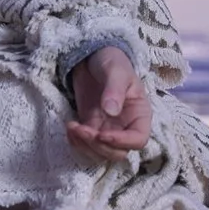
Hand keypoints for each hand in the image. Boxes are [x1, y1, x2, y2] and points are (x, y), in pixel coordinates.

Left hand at [65, 46, 151, 162]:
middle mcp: (125, 127)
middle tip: (82, 129)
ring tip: (72, 128)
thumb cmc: (112, 61)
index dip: (122, 142)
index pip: (138, 140)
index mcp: (139, 115)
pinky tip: (69, 128)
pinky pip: (86, 144)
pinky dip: (77, 142)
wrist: (92, 56)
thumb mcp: (116, 71)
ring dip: (85, 147)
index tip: (102, 134)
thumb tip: (111, 111)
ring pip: (101, 153)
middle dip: (99, 146)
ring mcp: (107, 129)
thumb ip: (115, 90)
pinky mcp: (91, 126)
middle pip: (118, 152)